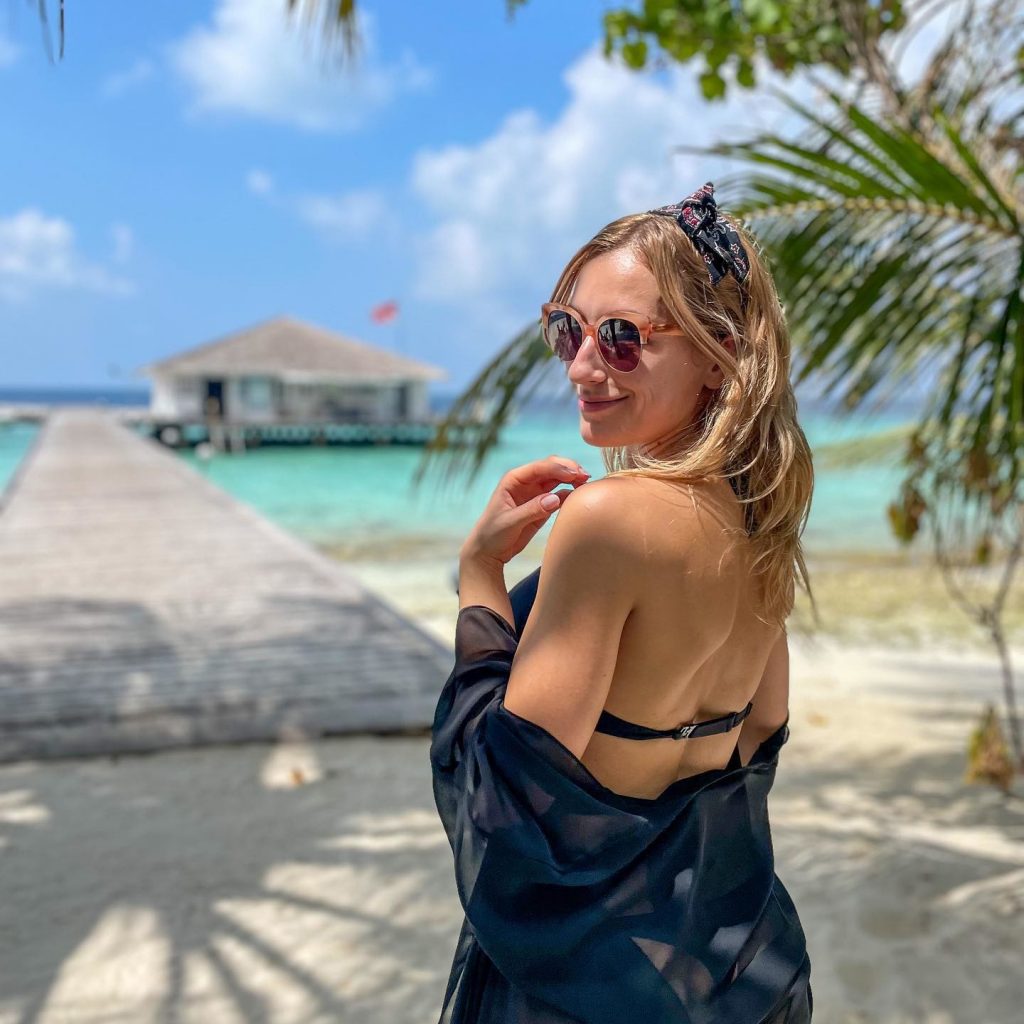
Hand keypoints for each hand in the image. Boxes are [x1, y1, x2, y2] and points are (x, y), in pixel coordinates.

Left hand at [460, 456, 590, 567]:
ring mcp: (535, 493)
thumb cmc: (492, 534)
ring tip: (586, 483)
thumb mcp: (510, 522)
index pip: (540, 467)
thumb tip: (555, 499)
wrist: (488, 552)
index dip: (558, 467)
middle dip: (568, 469)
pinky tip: (579, 495)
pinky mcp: (542, 506)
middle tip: (585, 476)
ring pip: (558, 479)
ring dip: (572, 479)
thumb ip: (532, 510)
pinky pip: (559, 495)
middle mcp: (526, 482)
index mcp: (514, 480)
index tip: (575, 473)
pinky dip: (570, 493)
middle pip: (551, 468)